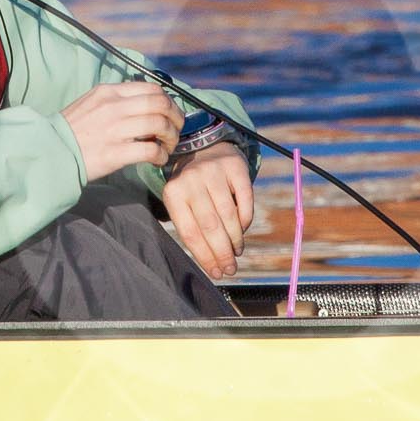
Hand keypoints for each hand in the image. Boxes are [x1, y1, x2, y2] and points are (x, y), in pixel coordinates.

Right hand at [63, 82, 181, 180]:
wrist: (50, 152)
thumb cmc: (71, 131)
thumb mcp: (91, 103)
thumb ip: (117, 100)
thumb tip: (145, 104)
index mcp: (109, 92)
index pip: (152, 89)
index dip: (169, 102)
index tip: (170, 114)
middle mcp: (113, 107)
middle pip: (161, 104)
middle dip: (176, 118)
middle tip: (175, 130)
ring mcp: (114, 129)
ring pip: (160, 124)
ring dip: (171, 137)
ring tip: (167, 146)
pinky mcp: (115, 153)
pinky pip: (150, 150)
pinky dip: (161, 155)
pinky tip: (157, 160)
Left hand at [162, 141, 254, 278]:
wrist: (205, 146)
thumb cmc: (192, 187)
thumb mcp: (182, 200)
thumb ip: (192, 227)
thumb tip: (211, 263)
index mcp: (173, 193)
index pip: (190, 233)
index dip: (205, 256)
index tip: (216, 273)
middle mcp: (191, 180)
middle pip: (210, 226)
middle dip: (222, 252)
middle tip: (230, 269)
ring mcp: (213, 171)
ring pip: (228, 215)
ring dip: (235, 239)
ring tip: (237, 252)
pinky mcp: (235, 167)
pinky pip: (245, 200)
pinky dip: (246, 219)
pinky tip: (243, 231)